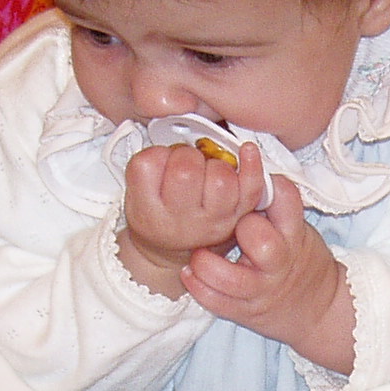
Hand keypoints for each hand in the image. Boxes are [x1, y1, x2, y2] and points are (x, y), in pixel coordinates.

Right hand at [116, 141, 264, 297]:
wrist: (176, 249)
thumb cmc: (158, 214)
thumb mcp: (137, 194)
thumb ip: (150, 164)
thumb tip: (181, 141)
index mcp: (149, 213)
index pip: (148, 165)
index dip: (158, 155)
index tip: (161, 162)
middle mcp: (181, 221)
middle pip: (186, 170)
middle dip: (186, 156)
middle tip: (184, 165)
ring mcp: (213, 221)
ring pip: (219, 177)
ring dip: (214, 164)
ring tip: (205, 171)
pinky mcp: (237, 217)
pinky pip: (252, 188)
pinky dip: (252, 166)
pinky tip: (247, 151)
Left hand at [181, 172, 356, 375]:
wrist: (317, 310)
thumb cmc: (297, 258)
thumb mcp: (296, 228)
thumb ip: (273, 206)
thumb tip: (238, 168)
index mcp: (294, 233)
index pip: (285, 198)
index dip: (263, 184)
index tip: (249, 180)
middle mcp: (280, 262)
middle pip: (261, 241)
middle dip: (240, 230)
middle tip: (229, 226)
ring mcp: (262, 290)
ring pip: (231, 279)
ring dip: (207, 264)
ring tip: (198, 253)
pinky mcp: (246, 311)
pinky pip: (216, 302)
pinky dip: (198, 287)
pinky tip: (189, 273)